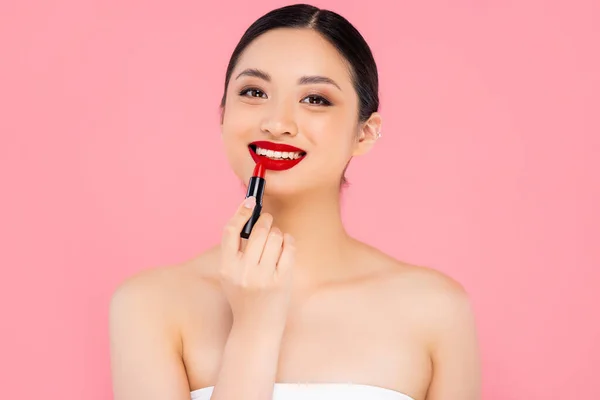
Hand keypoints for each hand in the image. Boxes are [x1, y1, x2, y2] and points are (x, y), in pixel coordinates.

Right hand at [219, 196, 294, 331]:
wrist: (255, 329)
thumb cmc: (244, 297)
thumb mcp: (231, 275)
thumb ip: (236, 250)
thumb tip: (248, 216)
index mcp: (226, 267)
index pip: (230, 231)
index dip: (241, 212)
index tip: (250, 201)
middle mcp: (243, 272)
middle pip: (258, 231)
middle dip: (266, 221)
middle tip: (268, 219)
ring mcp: (263, 277)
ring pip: (275, 237)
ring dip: (278, 233)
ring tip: (277, 239)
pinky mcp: (281, 281)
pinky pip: (288, 248)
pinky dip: (289, 242)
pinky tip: (286, 245)